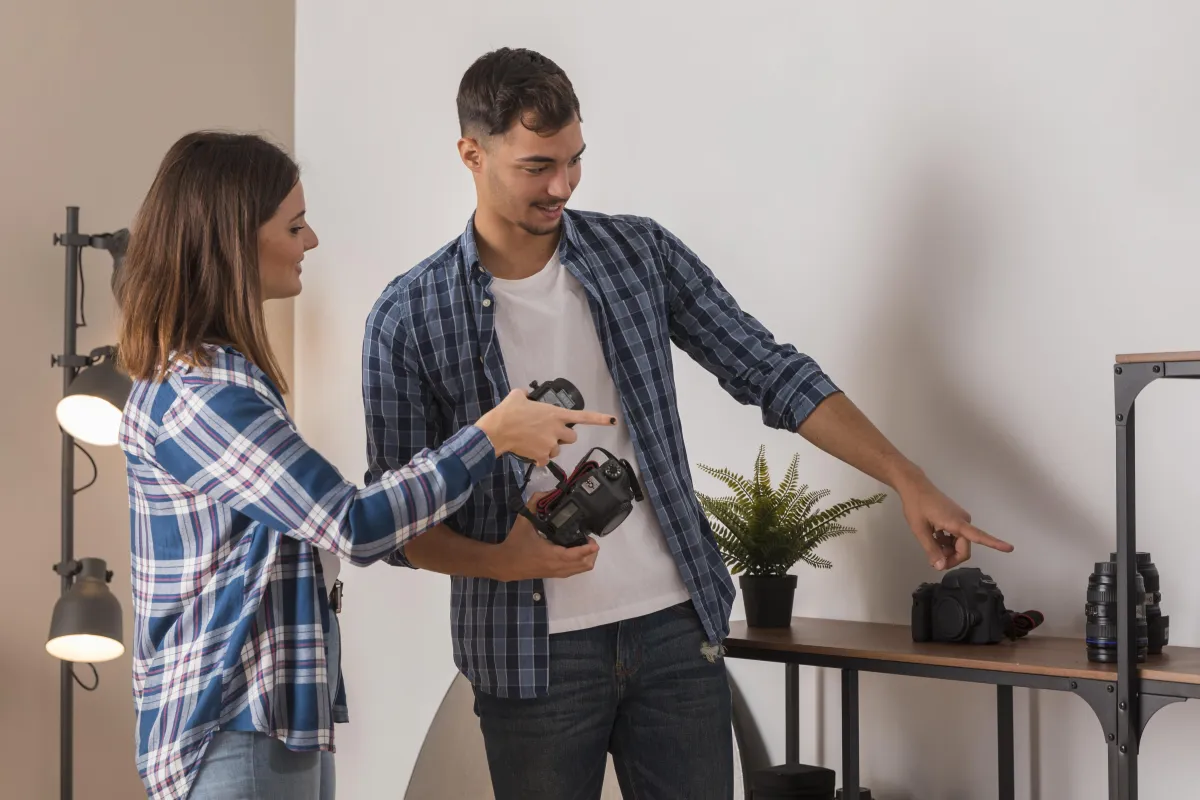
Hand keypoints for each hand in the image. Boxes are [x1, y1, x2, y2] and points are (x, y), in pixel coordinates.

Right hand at [477, 389, 615, 466]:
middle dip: (562, 437)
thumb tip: (525, 396)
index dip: (599, 419)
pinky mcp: (542, 456)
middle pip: (572, 437)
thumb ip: (527, 396)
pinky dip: (538, 458)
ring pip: (557, 450)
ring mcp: (550, 444)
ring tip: (533, 441)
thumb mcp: (517, 396)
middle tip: (549, 433)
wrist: (497, 431)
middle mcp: (557, 429)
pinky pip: (545, 460)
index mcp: (555, 414)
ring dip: (549, 447)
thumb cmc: (507, 412)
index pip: (583, 416)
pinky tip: (528, 451)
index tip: (612, 420)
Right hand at [491, 493, 599, 581]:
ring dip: (587, 559)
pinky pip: (574, 572)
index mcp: (550, 554)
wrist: (504, 564)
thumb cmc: (515, 543)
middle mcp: (556, 566)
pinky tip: (576, 552)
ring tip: (585, 544)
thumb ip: (534, 503)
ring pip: (580, 570)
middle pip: (583, 565)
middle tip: (589, 539)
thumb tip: (548, 492)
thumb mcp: (523, 520)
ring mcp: (556, 572)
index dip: (587, 549)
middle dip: (591, 553)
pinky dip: (580, 563)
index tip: (594, 541)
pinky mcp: (554, 575)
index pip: (574, 555)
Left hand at [895, 468, 1013, 569]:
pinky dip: (947, 541)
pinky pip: (957, 536)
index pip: (979, 536)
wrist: (915, 486)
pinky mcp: (957, 518)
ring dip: (948, 549)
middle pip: (964, 548)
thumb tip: (941, 566)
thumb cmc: (916, 506)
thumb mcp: (919, 530)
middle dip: (951, 557)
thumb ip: (931, 549)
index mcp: (956, 523)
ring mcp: (961, 519)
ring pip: (960, 544)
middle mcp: (964, 521)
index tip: (1010, 548)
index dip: (995, 544)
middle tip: (934, 560)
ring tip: (932, 542)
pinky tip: (935, 536)